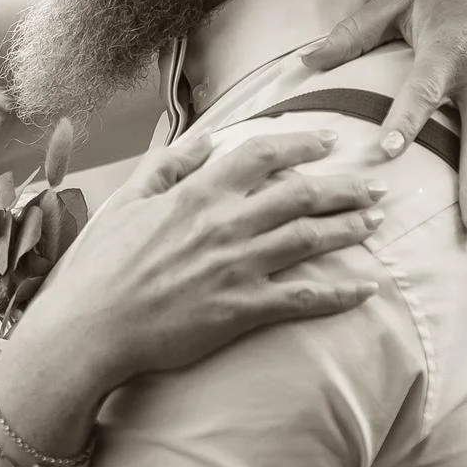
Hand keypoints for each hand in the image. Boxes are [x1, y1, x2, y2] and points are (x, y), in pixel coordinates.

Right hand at [25, 126, 383, 392]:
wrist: (91, 328)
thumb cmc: (102, 267)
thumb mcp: (128, 201)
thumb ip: (169, 165)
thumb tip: (208, 139)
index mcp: (198, 193)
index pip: (263, 154)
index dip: (303, 143)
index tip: (329, 141)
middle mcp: (225, 224)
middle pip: (301, 194)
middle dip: (344, 186)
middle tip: (373, 185)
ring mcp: (238, 267)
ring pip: (310, 239)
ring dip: (349, 228)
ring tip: (374, 222)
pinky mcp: (242, 310)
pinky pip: (304, 298)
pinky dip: (340, 294)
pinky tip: (366, 290)